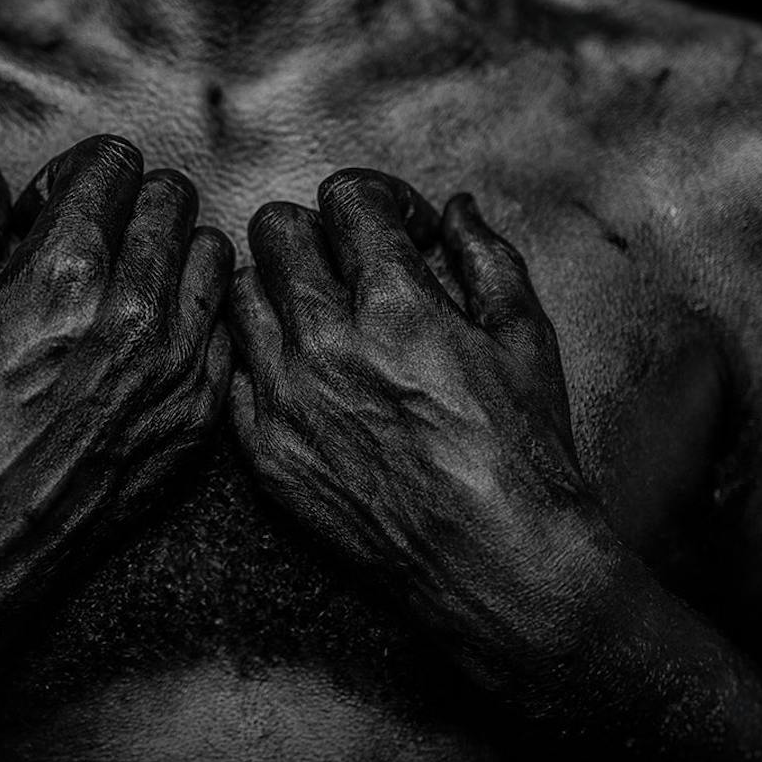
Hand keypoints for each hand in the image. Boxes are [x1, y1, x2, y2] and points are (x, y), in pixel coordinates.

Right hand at [0, 135, 232, 675]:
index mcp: (65, 270)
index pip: (117, 161)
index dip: (81, 174)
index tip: (60, 208)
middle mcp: (134, 308)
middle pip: (172, 195)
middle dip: (129, 204)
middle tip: (95, 243)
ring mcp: (176, 363)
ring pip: (211, 251)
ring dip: (173, 252)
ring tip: (130, 285)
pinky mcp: (198, 411)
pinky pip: (224, 326)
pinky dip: (196, 317)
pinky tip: (152, 340)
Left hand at [228, 168, 617, 695]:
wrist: (496, 562)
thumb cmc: (523, 452)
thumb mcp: (526, 338)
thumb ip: (486, 256)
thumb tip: (456, 208)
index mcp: (395, 306)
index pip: (345, 199)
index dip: (379, 201)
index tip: (400, 231)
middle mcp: (325, 344)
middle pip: (274, 230)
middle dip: (318, 232)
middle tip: (351, 264)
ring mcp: (285, 399)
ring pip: (239, 293)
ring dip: (278, 288)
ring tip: (320, 314)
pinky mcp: (265, 449)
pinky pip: (234, 370)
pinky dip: (263, 358)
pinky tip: (304, 373)